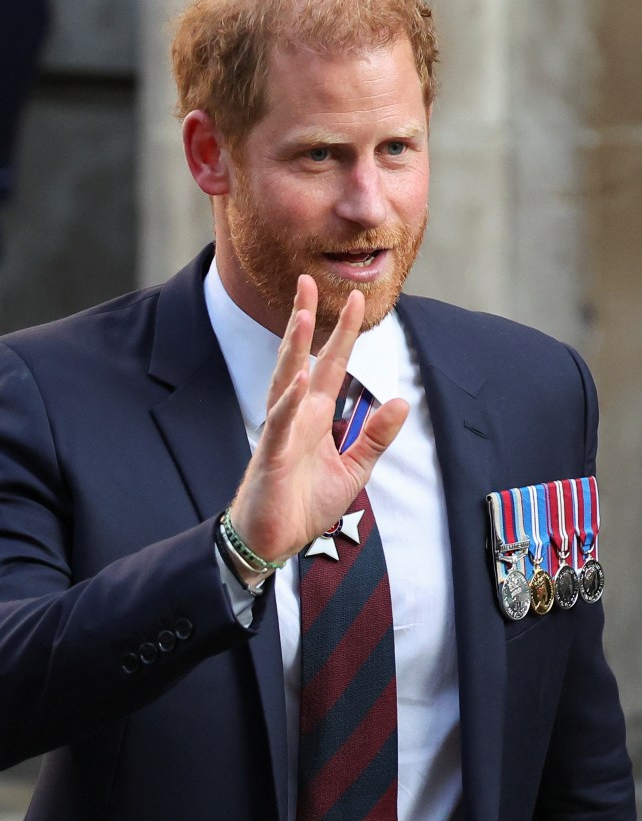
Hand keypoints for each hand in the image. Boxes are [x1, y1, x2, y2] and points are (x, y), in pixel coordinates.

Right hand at [228, 275, 408, 570]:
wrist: (274, 539)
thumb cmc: (305, 501)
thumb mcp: (353, 468)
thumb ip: (375, 436)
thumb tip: (401, 402)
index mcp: (315, 414)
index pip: (333, 364)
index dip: (343, 333)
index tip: (357, 299)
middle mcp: (296, 414)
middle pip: (302, 357)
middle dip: (305, 319)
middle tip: (307, 281)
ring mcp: (281, 431)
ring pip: (286, 380)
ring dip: (293, 348)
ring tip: (301, 314)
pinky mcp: (271, 455)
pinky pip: (279, 423)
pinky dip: (288, 401)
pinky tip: (298, 379)